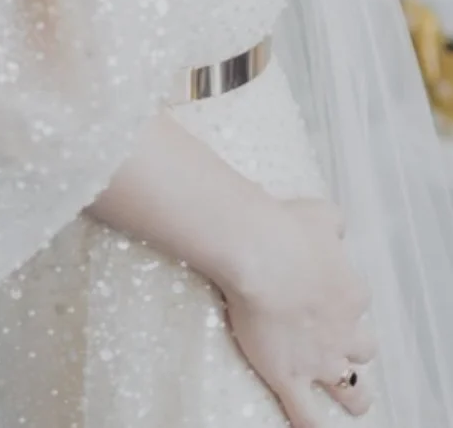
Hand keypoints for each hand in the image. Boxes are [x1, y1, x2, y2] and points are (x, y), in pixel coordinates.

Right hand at [222, 198, 375, 426]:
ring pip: (351, 389)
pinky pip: (308, 416)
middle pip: (363, 348)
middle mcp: (343, 330)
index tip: (324, 291)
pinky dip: (313, 427)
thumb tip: (336, 229)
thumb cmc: (284, 228)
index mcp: (350, 290)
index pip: (357, 299)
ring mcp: (318, 357)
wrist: (256, 252)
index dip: (342, 298)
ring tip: (354, 400)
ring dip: (354, 395)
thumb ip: (334, 224)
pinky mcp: (290, 376)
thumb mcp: (320, 214)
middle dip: (354, 347)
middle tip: (339, 343)